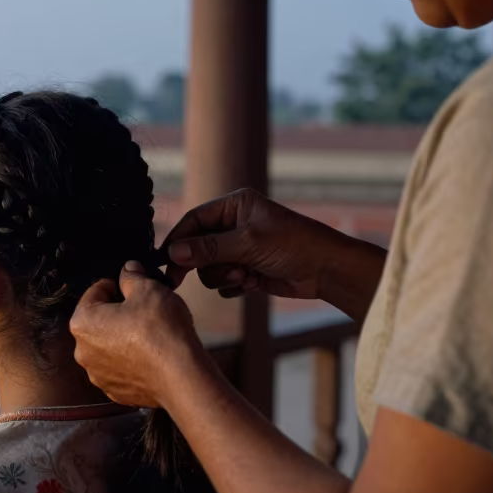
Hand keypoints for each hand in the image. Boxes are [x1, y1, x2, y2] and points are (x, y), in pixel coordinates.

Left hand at [70, 261, 206, 408]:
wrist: (182, 376)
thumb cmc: (162, 333)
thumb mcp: (148, 289)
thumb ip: (132, 276)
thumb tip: (128, 270)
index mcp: (82, 322)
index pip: (95, 291)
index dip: (117, 285)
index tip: (133, 287)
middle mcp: (83, 351)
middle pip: (100, 319)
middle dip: (120, 311)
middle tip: (145, 309)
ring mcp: (98, 374)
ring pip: (110, 344)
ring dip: (125, 336)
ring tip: (151, 332)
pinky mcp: (115, 390)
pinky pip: (120, 367)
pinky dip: (132, 359)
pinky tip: (152, 353)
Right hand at [162, 188, 343, 299]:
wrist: (328, 270)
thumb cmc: (294, 245)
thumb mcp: (248, 243)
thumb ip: (208, 248)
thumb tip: (173, 252)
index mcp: (234, 206)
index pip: (194, 220)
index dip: (178, 240)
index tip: (164, 262)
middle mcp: (234, 225)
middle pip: (197, 247)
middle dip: (204, 263)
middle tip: (181, 280)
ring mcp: (240, 249)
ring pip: (209, 268)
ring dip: (222, 276)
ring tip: (243, 277)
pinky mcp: (247, 270)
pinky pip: (223, 282)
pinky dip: (233, 286)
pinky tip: (252, 284)